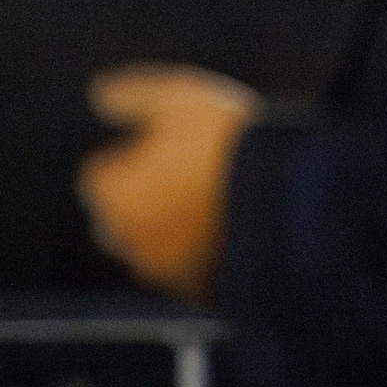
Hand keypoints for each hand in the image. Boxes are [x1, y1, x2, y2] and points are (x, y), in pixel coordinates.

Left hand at [78, 64, 259, 300]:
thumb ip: (133, 96)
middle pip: (120, 217)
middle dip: (141, 198)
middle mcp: (126, 241)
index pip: (100, 175)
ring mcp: (161, 272)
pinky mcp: (198, 294)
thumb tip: (99, 92)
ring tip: (217, 198)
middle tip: (191, 171)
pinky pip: (188, 271)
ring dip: (171, 228)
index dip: (132, 155)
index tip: (168, 142)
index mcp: (110, 194)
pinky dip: (200, 253)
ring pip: (153, 247)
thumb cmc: (226, 145)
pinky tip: (233, 227)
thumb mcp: (178, 99)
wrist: (288, 205)